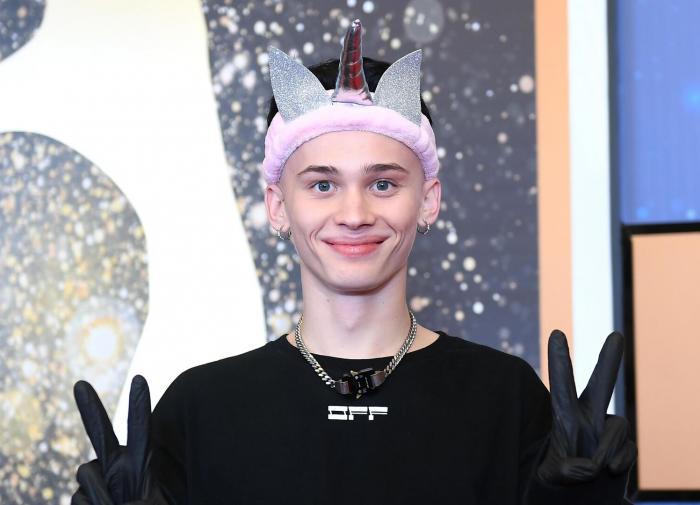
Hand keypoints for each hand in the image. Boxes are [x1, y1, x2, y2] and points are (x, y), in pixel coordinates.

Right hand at [72, 375, 166, 504]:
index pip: (141, 430)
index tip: (139, 379)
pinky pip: (77, 497)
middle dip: (90, 408)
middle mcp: (117, 467)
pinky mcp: (82, 497)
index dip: (139, 406)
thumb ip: (136, 502)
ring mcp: (98, 480)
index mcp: (141, 464)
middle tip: (80, 383)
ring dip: (99, 496)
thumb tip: (102, 500)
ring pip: (85, 472)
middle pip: (100, 432)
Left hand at [536, 330, 636, 484]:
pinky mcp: (625, 447)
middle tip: (616, 335)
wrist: (581, 497)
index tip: (556, 332)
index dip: (559, 360)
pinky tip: (609, 472)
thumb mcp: (552, 476)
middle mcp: (588, 417)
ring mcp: (608, 430)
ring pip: (617, 428)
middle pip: (602, 384)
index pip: (561, 385)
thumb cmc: (559, 481)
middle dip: (609, 360)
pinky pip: (628, 452)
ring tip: (593, 468)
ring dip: (605, 451)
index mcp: (565, 416)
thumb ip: (566, 471)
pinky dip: (618, 463)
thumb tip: (592, 467)